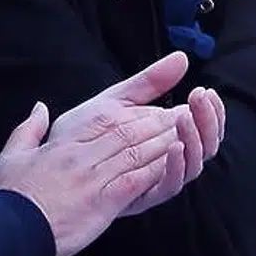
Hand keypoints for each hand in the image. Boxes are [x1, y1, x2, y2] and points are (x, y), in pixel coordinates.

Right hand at [0, 101, 182, 255]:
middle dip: (160, 124)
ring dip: (165, 143)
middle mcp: (83, 154)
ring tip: (187, 136)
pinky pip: (136, 181)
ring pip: (138, 152)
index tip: (159, 110)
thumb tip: (40, 107)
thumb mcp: (12, 156)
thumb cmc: (7, 198)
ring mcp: (93, 177)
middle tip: (185, 117)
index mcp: (65, 141)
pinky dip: (157, 171)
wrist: (2, 233)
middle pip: (131, 131)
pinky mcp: (101, 202)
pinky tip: (173, 166)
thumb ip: (29, 129)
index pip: (111, 118)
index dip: (139, 113)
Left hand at [49, 52, 223, 216]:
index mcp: (167, 136)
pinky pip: (169, 188)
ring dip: (196, 139)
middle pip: (206, 144)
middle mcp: (167, 159)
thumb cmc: (78, 136)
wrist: (44, 171)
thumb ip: (150, 82)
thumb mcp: (116, 101)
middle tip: (201, 97)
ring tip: (185, 116)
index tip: (205, 91)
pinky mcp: (141, 197)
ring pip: (195, 165)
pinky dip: (177, 168)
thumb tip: (183, 57)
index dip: (210, 109)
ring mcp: (155, 179)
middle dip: (209, 120)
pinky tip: (175, 147)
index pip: (204, 124)